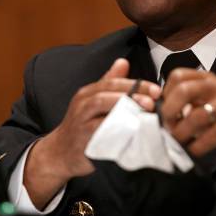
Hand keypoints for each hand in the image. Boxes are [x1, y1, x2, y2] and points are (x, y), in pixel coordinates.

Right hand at [24, 58, 160, 208]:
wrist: (60, 153)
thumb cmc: (81, 125)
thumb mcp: (93, 101)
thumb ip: (109, 83)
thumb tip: (123, 62)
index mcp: (87, 93)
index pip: (112, 83)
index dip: (136, 84)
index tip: (156, 89)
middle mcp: (82, 104)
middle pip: (106, 93)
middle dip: (131, 95)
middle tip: (152, 101)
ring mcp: (80, 122)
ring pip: (99, 108)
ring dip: (124, 108)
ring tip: (143, 112)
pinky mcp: (82, 141)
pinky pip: (99, 134)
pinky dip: (116, 131)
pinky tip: (133, 132)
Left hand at [160, 69, 215, 158]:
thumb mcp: (200, 103)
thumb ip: (179, 103)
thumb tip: (150, 107)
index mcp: (205, 78)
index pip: (178, 75)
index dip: (165, 93)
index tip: (164, 109)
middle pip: (184, 90)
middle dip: (169, 111)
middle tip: (167, 126)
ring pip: (196, 116)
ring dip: (182, 132)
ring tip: (177, 141)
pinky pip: (212, 135)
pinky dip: (198, 145)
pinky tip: (193, 150)